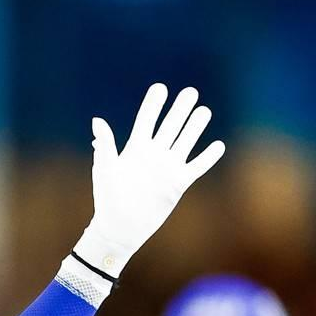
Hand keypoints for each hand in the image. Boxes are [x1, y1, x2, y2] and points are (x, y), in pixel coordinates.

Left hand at [75, 83, 225, 276]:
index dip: (153, 104)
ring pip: (185, 142)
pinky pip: (196, 167)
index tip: (160, 88)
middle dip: (180, 109)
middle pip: (170, 126)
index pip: (146, 120)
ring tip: (204, 111)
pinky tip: (218, 145)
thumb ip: (106, 145)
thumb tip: (97, 120)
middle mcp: (154, 154)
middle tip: (191, 92)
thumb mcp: (105, 169)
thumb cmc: (108, 199)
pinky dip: (208, 157)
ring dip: (195, 127)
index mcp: (135, 148)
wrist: (120, 227)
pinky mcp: (178, 184)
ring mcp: (167, 168)